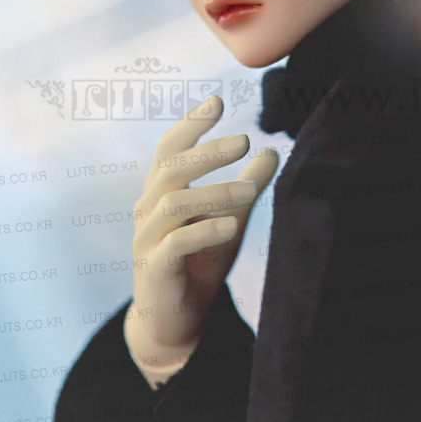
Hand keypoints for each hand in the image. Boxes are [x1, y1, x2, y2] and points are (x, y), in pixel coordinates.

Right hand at [123, 95, 277, 385]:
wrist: (177, 322)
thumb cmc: (201, 262)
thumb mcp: (230, 218)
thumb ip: (247, 186)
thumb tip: (272, 150)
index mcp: (162, 192)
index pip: (169, 148)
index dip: (190, 123)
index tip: (216, 100)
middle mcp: (148, 210)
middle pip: (171, 168)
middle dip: (208, 150)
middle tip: (245, 139)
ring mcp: (147, 239)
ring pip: (174, 202)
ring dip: (215, 191)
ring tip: (250, 191)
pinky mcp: (154, 269)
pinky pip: (175, 243)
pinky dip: (204, 230)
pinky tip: (231, 226)